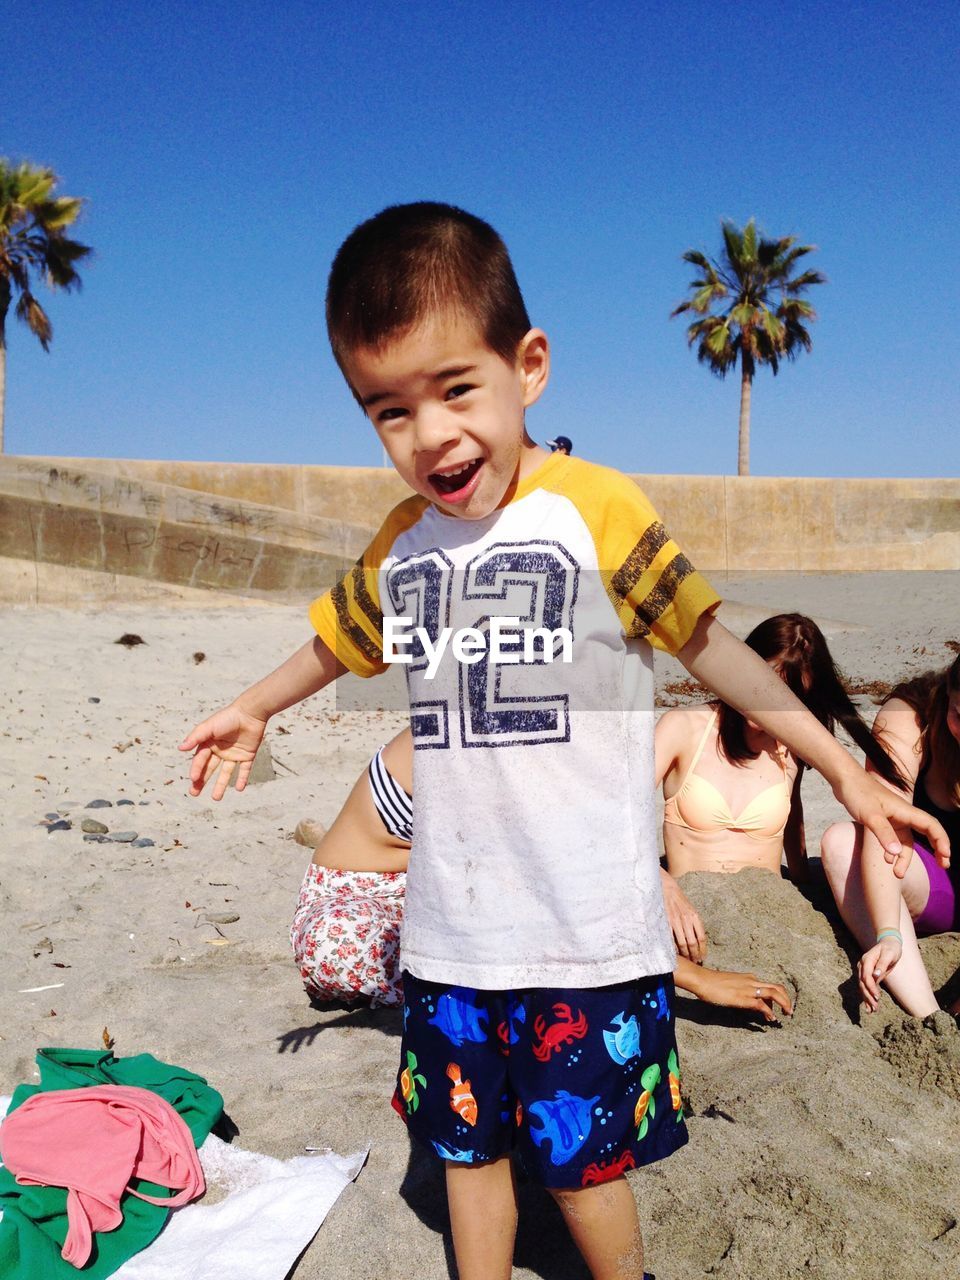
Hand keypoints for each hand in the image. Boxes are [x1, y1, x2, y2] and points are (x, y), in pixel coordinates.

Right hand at [179, 704, 268, 799]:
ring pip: (226, 773)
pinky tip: (239, 789)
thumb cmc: (227, 718)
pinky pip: (244, 770)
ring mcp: (234, 754)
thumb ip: (196, 737)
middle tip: (194, 793)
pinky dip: (242, 779)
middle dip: (201, 781)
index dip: (196, 770)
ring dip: (220, 785)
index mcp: (209, 744)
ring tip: (216, 798)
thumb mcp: (209, 727)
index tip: (193, 779)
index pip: (200, 760)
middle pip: (209, 769)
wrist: (250, 713)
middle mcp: (220, 751)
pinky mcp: (247, 755)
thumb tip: (180, 748)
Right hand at [661, 870, 707, 962]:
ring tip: (687, 959)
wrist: (666, 887)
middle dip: (695, 954)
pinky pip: (671, 938)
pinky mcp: (666, 921)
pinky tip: (675, 952)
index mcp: (695, 916)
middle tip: (695, 961)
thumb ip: (693, 922)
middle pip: (693, 942)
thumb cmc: (678, 899)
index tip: (703, 957)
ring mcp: (676, 921)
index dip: (703, 949)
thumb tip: (698, 938)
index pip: (702, 937)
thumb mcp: (690, 909)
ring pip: (682, 942)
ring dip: (685, 953)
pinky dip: (673, 947)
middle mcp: (687, 919)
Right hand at [695, 969, 792, 1021]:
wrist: (703, 980)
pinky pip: (762, 1005)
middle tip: (789, 1011)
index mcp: (749, 978)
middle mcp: (752, 981)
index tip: (776, 1009)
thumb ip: (740, 990)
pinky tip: (771, 1018)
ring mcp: (749, 989)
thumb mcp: (730, 985)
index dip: (777, 997)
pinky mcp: (744, 998)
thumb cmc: (712, 983)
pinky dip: (769, 1012)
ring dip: (784, 1004)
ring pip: (774, 993)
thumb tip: (744, 1000)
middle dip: (786, 999)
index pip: (768, 986)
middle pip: (777, 988)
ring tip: (787, 1014)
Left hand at [832, 769, 948, 876]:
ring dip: (905, 857)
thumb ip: (883, 833)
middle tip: (943, 865)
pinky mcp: (884, 820)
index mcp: (906, 811)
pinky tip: (886, 859)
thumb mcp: (870, 815)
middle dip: (937, 849)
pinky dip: (893, 850)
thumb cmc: (858, 793)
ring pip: (907, 841)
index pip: (932, 826)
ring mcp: (894, 818)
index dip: (942, 841)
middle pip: (927, 833)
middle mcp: (904, 815)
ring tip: (897, 874)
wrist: (844, 780)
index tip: (945, 857)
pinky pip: (895, 839)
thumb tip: (896, 854)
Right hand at [857, 936, 902, 1012]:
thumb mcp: (889, 954)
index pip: (866, 977)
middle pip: (862, 984)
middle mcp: (862, 966)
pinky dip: (866, 996)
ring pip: (862, 987)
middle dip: (867, 996)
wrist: (888, 942)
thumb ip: (882, 964)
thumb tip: (876, 975)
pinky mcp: (868, 975)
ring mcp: (863, 971)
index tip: (877, 997)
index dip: (871, 988)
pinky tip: (869, 1006)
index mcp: (866, 961)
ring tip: (871, 1010)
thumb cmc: (891, 948)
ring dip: (866, 999)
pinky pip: (865, 987)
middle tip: (875, 1008)